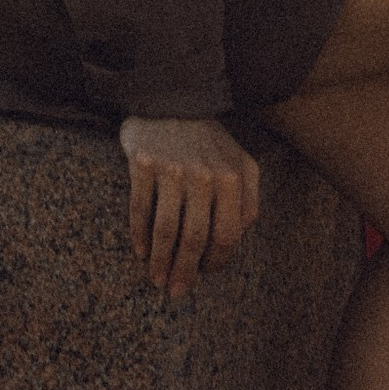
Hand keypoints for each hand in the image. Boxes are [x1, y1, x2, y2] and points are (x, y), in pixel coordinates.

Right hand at [120, 115, 260, 301]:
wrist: (170, 99)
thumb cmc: (207, 140)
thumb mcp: (239, 161)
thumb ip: (248, 197)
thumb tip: (241, 233)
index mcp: (232, 178)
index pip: (227, 234)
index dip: (216, 262)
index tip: (204, 275)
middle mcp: (204, 175)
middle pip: (196, 237)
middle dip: (186, 271)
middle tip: (177, 291)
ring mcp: (172, 169)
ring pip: (167, 228)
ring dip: (161, 261)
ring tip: (157, 280)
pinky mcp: (143, 164)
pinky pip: (140, 209)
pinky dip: (140, 235)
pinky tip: (141, 252)